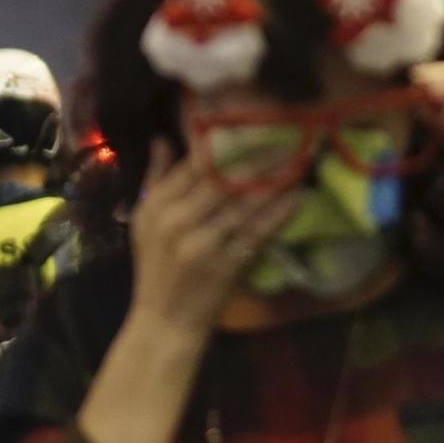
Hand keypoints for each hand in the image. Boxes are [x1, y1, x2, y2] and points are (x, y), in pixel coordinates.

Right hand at [128, 141, 299, 335]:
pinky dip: (278, 214)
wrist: (164, 320)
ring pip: (243, 203)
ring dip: (274, 180)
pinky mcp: (225, 264)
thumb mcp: (145, 222)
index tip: (250, 123)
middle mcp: (176, 221)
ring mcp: (202, 243)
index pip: (192, 165)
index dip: (223, 141)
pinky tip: (297, 197)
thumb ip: (155, 179)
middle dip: (255, 155)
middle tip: (285, 134)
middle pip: (221, 178)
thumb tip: (162, 139)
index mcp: (156, 206)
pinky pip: (257, 232)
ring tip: (298, 159)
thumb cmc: (156, 268)